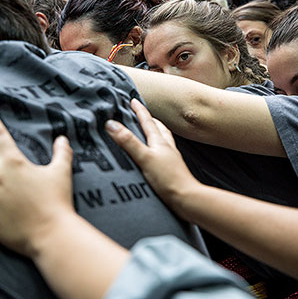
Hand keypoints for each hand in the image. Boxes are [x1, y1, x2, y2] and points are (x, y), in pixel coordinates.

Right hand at [104, 99, 201, 219]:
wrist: (185, 198)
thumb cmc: (167, 178)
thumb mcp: (144, 157)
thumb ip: (128, 141)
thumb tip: (112, 124)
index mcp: (159, 141)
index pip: (147, 121)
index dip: (139, 110)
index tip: (133, 100)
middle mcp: (166, 147)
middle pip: (158, 128)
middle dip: (149, 119)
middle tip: (141, 113)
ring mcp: (170, 158)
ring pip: (162, 139)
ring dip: (155, 132)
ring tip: (149, 131)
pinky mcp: (171, 169)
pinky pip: (163, 152)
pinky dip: (158, 147)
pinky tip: (155, 154)